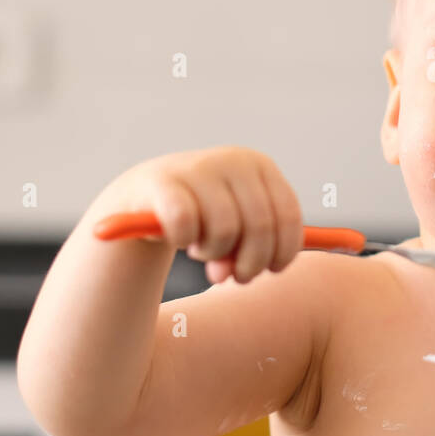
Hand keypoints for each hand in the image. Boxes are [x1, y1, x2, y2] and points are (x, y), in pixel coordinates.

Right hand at [105, 146, 304, 284]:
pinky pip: (186, 224)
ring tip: (203, 251)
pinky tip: (181, 239)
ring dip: (214, 253)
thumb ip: (251, 250)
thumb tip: (241, 271)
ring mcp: (198, 166)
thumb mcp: (238, 229)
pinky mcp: (163, 182)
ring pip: (225, 229)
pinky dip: (184, 240)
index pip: (288, 214)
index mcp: (260, 165)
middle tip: (232, 275)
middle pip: (260, 226)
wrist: (146, 197)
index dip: (283, 250)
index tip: (272, 270)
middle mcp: (234, 160)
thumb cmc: (203, 216)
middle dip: (249, 262)